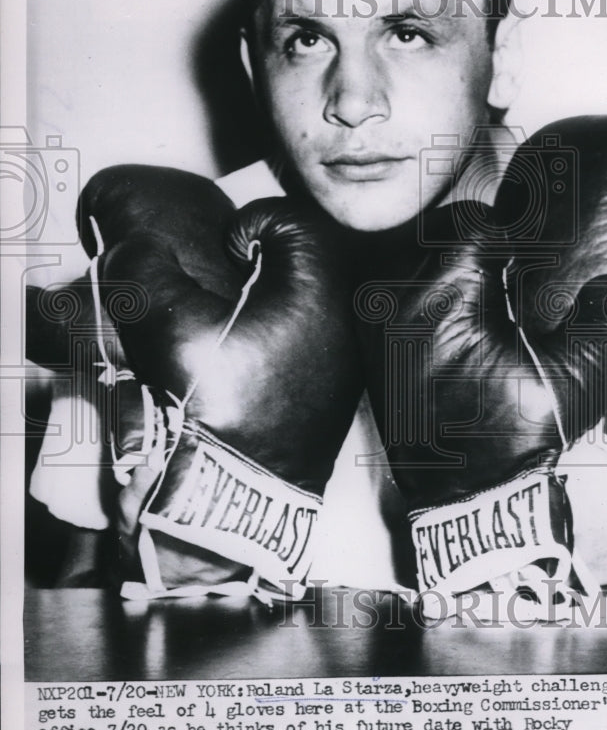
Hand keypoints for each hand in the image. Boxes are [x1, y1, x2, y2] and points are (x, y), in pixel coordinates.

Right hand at [78, 165, 362, 601]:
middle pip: (309, 260)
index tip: (226, 251)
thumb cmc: (214, 413)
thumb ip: (150, 274)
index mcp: (318, 295)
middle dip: (264, 261)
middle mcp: (344, 325)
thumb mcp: (171, 333)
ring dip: (272, 301)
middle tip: (225, 284)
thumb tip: (139, 246)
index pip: (296, 222)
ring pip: (312, 302)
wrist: (240, 507)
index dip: (254, 223)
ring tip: (231, 325)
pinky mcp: (335, 397)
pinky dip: (282, 340)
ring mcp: (345, 364)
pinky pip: (314, 343)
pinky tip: (249, 364)